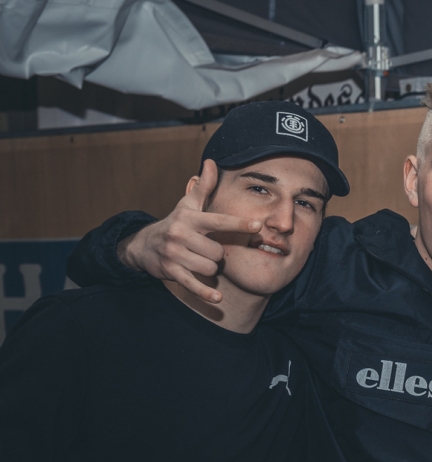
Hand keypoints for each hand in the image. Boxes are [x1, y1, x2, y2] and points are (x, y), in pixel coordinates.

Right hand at [120, 160, 260, 302]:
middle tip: (207, 249)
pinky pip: (193, 284)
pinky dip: (205, 293)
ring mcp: (174, 254)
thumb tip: (210, 163)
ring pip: (209, 267)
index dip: (238, 225)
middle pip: (218, 252)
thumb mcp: (188, 205)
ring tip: (199, 260)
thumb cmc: (175, 223)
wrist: (144, 245)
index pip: (219, 221)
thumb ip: (203, 187)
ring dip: (210, 268)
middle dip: (218, 254)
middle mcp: (181, 234)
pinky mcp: (171, 271)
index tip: (256, 227)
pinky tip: (217, 298)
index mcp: (190, 218)